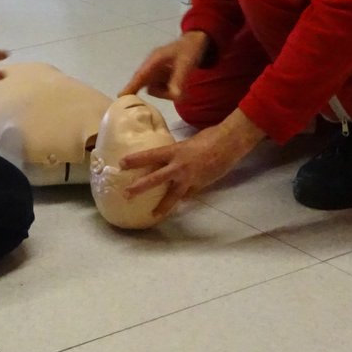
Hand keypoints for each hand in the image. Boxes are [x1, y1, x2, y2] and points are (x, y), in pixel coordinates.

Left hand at [120, 110, 264, 217]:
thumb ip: (178, 153)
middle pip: (155, 178)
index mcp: (175, 150)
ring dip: (161, 206)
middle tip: (126, 193)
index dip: (136, 159)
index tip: (121, 163)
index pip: (151, 155)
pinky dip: (183, 199)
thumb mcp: (188, 142)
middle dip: (139, 187)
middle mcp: (179, 166)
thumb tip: (170, 160)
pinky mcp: (200, 186)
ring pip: (172, 195)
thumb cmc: (210, 137)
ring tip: (153, 213)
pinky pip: (188, 195)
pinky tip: (177, 205)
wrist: (230, 144)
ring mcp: (190, 179)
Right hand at [121, 30, 209, 100]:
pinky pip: (159, 87)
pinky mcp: (159, 75)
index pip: (140, 75)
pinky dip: (167, 89)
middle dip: (151, 91)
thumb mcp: (186, 63)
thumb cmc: (189, 50)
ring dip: (164, 91)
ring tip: (180, 81)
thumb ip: (178, 79)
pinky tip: (177, 81)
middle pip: (143, 83)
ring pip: (153, 88)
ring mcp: (155, 71)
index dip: (130, 86)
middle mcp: (151, 66)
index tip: (120, 96)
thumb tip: (175, 96)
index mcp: (154, 59)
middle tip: (158, 99)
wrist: (195, 42)